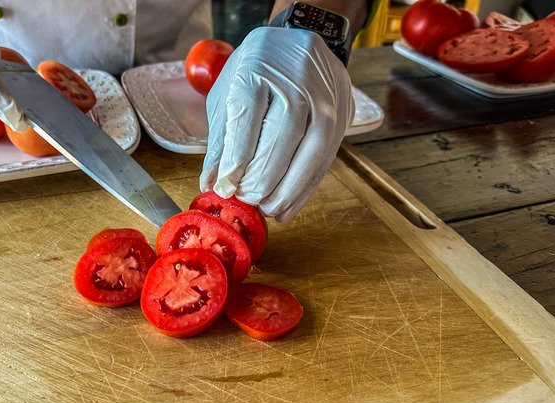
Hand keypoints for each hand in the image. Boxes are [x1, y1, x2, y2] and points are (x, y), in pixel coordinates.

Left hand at [199, 27, 354, 221]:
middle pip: (282, 135)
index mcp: (258, 67)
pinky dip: (307, 186)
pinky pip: (327, 155)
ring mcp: (325, 93)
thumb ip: (222, 140)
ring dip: (290, 188)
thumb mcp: (228, 94)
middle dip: (263, 177)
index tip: (227, 188)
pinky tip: (289, 205)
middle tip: (247, 201)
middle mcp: (296, 78)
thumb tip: (212, 184)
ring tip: (269, 209)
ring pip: (312, 148)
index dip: (237, 159)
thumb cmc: (254, 70)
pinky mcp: (342, 110)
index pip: (248, 117)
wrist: (297, 41)